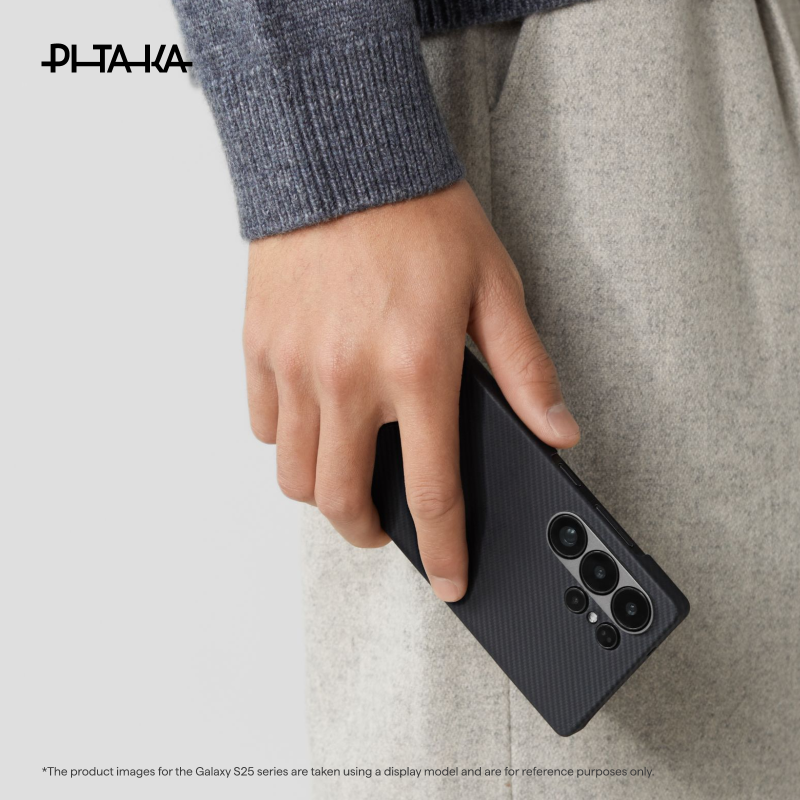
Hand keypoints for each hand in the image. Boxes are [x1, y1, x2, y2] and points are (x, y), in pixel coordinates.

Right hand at [244, 180, 579, 601]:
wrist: (342, 158)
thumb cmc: (419, 216)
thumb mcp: (494, 285)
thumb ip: (525, 368)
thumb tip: (557, 432)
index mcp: (418, 368)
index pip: (432, 492)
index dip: (444, 551)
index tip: (450, 581)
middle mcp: (350, 378)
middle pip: (343, 502)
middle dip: (368, 534)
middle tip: (384, 529)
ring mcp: (296, 366)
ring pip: (295, 476)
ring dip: (324, 492)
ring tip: (348, 474)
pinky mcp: (259, 347)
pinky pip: (264, 425)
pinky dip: (289, 440)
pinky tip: (315, 419)